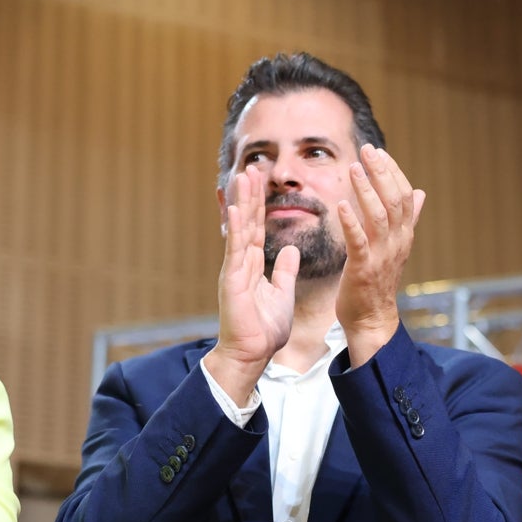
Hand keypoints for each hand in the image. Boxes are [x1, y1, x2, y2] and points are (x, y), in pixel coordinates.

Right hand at [206, 166, 299, 404]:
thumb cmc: (264, 330)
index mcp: (253, 265)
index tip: (263, 181)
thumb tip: (289, 249)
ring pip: (240, 229)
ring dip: (242, 202)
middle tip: (254, 167)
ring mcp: (234, 270)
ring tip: (244, 176)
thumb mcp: (282, 293)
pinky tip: (235, 209)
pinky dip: (235, 228)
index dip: (261, 204)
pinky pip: (234, 250)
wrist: (251, 354)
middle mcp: (241, 263)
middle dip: (251, 194)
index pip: (257, 227)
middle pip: (247, 221)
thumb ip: (284, 271)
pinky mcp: (231, 280)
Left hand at [335, 145, 425, 365]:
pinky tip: (341, 205)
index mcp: (404, 235)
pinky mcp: (363, 269)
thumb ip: (408, 219)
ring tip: (354, 168)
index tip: (378, 152)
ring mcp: (381, 256)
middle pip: (394, 200)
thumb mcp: (396, 247)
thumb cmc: (378, 281)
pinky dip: (351, 221)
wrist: (372, 319)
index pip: (404, 196)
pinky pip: (358, 241)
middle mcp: (397, 242)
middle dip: (381, 172)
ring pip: (379, 216)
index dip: (393, 172)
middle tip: (367, 150)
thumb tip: (420, 193)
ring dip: (366, 189)